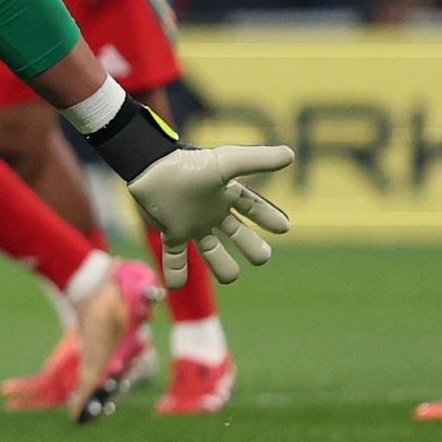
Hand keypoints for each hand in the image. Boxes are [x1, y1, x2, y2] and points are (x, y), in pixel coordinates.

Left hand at [114, 101, 295, 284]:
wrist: (149, 168)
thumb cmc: (189, 164)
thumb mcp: (227, 162)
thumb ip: (258, 160)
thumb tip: (291, 154)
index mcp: (226, 194)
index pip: (253, 208)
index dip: (268, 217)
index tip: (284, 227)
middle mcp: (211, 211)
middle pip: (237, 234)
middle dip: (251, 246)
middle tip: (262, 257)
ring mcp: (191, 223)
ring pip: (211, 250)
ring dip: (221, 265)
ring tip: (231, 277)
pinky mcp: (171, 232)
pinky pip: (175, 257)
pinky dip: (175, 273)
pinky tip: (176, 286)